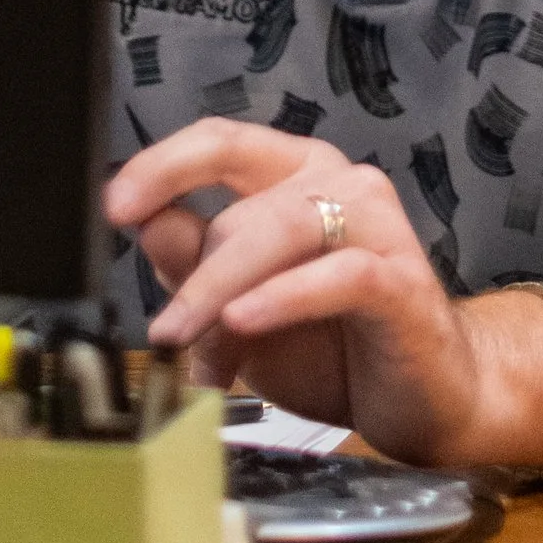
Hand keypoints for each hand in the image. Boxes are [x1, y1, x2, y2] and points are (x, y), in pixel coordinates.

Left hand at [102, 123, 542, 467]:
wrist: (428, 398)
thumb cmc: (334, 349)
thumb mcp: (241, 314)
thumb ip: (196, 269)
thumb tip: (146, 226)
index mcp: (296, 178)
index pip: (222, 143)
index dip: (163, 165)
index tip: (114, 205)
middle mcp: (340, 186)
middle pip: (243, 207)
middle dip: (193, 277)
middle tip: (161, 334)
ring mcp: (377, 229)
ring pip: (284, 231)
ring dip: (222, 287)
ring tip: (187, 337)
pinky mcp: (403, 282)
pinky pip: (340, 275)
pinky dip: (285, 296)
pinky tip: (246, 320)